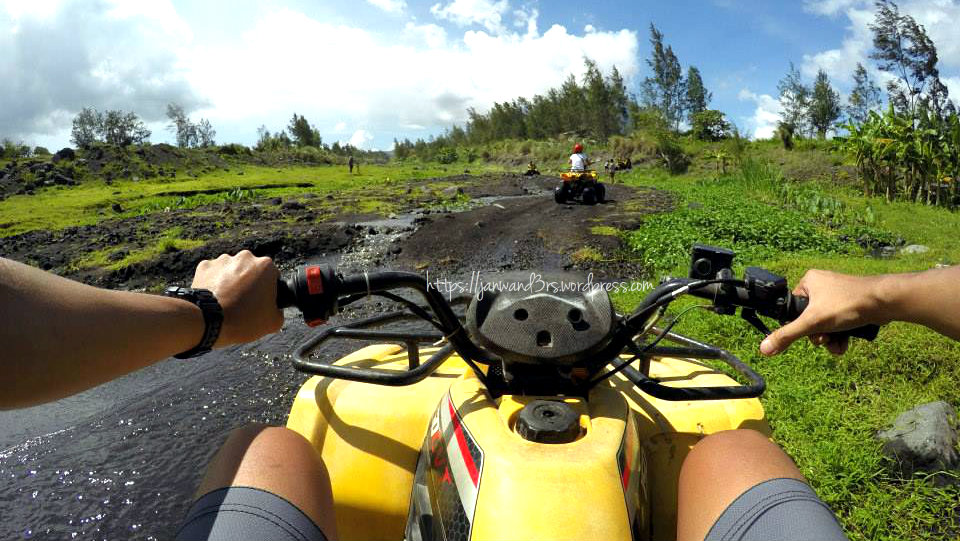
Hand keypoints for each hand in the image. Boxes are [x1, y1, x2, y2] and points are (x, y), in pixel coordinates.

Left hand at [192, 251, 283, 346]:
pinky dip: (214, 284)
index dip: (268, 291)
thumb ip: (279, 310)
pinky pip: (214, 274)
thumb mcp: (274, 322)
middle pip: (251, 270)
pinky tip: (214, 299)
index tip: (261, 303)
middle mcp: (245, 257)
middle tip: (244, 303)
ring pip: (231, 271)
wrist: (208, 322)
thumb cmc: (243, 320)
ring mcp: (223, 260)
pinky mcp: (205, 266)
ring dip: (231, 282)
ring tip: (227, 303)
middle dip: (249, 283)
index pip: (272, 277)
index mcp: (266, 266)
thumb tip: (275, 308)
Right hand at [760, 270, 885, 355]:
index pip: (793, 308)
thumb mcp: (813, 322)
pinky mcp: (852, 305)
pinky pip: (839, 323)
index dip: (799, 326)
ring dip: (830, 339)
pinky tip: (845, 344)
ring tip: (837, 345)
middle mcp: (822, 285)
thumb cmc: (848, 304)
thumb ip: (788, 335)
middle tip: (825, 339)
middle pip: (810, 319)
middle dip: (818, 335)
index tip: (808, 334)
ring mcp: (838, 295)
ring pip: (826, 323)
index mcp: (809, 281)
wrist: (886, 302)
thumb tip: (764, 348)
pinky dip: (841, 336)